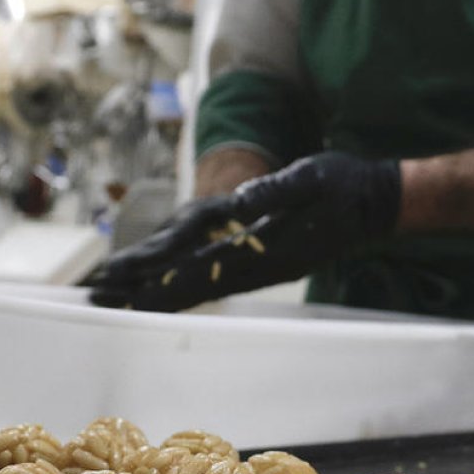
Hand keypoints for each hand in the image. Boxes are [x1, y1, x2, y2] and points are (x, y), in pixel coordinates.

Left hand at [89, 153, 400, 311]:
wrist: (376, 205)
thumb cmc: (346, 185)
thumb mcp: (313, 177)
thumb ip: (275, 190)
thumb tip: (241, 200)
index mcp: (266, 247)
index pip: (203, 266)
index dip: (162, 278)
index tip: (126, 290)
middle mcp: (259, 263)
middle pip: (191, 280)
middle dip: (143, 288)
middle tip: (97, 296)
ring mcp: (260, 265)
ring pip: (199, 282)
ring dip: (156, 290)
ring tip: (115, 295)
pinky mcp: (263, 261)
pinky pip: (215, 276)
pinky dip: (183, 283)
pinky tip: (162, 288)